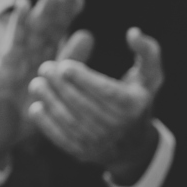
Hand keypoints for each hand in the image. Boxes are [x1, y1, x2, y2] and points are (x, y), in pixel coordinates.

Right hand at [0, 0, 85, 169]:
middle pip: (44, 27)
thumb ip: (70, 61)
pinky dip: (17, 23)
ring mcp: (14, 59)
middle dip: (56, 8)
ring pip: (30, 31)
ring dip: (40, 10)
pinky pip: (12, 42)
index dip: (67, 17)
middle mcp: (28, 55)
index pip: (56, 34)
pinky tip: (23, 4)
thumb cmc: (25, 112)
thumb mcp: (55, 87)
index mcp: (41, 60)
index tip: (80, 0)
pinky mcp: (3, 67)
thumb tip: (88, 34)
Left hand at [28, 26, 164, 180]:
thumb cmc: (137, 98)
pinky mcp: (85, 154)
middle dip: (62, 87)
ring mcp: (101, 143)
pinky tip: (36, 107)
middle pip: (85, 106)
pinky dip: (47, 125)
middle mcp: (119, 127)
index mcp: (134, 105)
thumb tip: (132, 33)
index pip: (106, 92)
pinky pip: (63, 139)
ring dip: (51, 102)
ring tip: (37, 84)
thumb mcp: (150, 75)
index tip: (65, 66)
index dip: (84, 80)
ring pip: (71, 122)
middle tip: (45, 68)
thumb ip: (147, 50)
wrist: (133, 143)